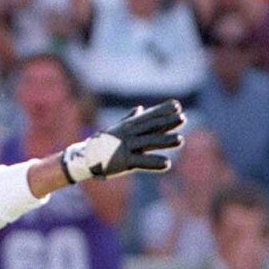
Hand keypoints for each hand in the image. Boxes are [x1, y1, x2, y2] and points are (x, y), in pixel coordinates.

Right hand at [59, 100, 186, 183]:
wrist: (85, 158)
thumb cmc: (102, 143)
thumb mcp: (117, 128)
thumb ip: (130, 119)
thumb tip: (140, 108)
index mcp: (128, 126)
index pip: (148, 116)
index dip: (162, 110)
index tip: (177, 105)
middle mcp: (129, 134)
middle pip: (151, 127)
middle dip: (167, 122)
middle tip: (183, 118)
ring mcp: (126, 147)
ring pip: (149, 143)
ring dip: (164, 141)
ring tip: (180, 139)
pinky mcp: (124, 161)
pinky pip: (142, 162)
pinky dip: (154, 162)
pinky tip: (167, 163)